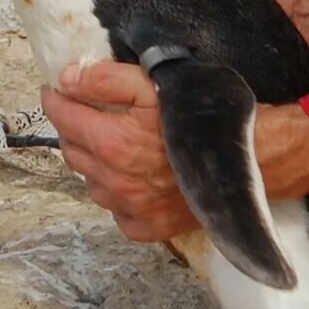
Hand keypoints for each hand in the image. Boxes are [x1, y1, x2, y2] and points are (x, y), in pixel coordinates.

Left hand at [41, 61, 308, 244]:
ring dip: (92, 162)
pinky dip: (116, 196)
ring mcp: (132, 208)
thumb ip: (105, 80)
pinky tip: (129, 180)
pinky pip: (117, 213)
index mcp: (113, 141)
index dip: (55, 99)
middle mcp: (116, 180)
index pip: (64, 117)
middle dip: (73, 128)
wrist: (255, 160)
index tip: (53, 89)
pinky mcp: (151, 228)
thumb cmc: (209, 116)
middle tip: (83, 112)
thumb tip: (67, 81)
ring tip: (109, 144)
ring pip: (91, 183)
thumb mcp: (157, 83)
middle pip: (73, 151)